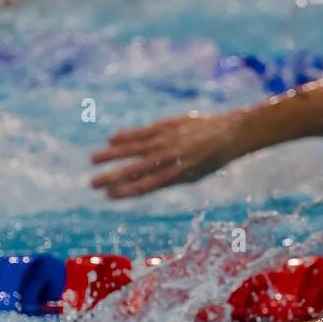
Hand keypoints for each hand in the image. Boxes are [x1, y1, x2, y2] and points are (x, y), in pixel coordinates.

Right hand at [90, 110, 247, 197]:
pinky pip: (143, 132)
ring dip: (112, 155)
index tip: (108, 195)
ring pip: (134, 149)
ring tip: (93, 160)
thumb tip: (140, 183)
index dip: (125, 191)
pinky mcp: (167, 126)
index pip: (145, 186)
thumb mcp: (191, 175)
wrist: (229, 134)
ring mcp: (167, 141)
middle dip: (112, 177)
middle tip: (93, 184)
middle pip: (135, 170)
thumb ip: (166, 178)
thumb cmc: (209, 159)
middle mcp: (169, 159)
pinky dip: (127, 135)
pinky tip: (112, 139)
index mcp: (176, 175)